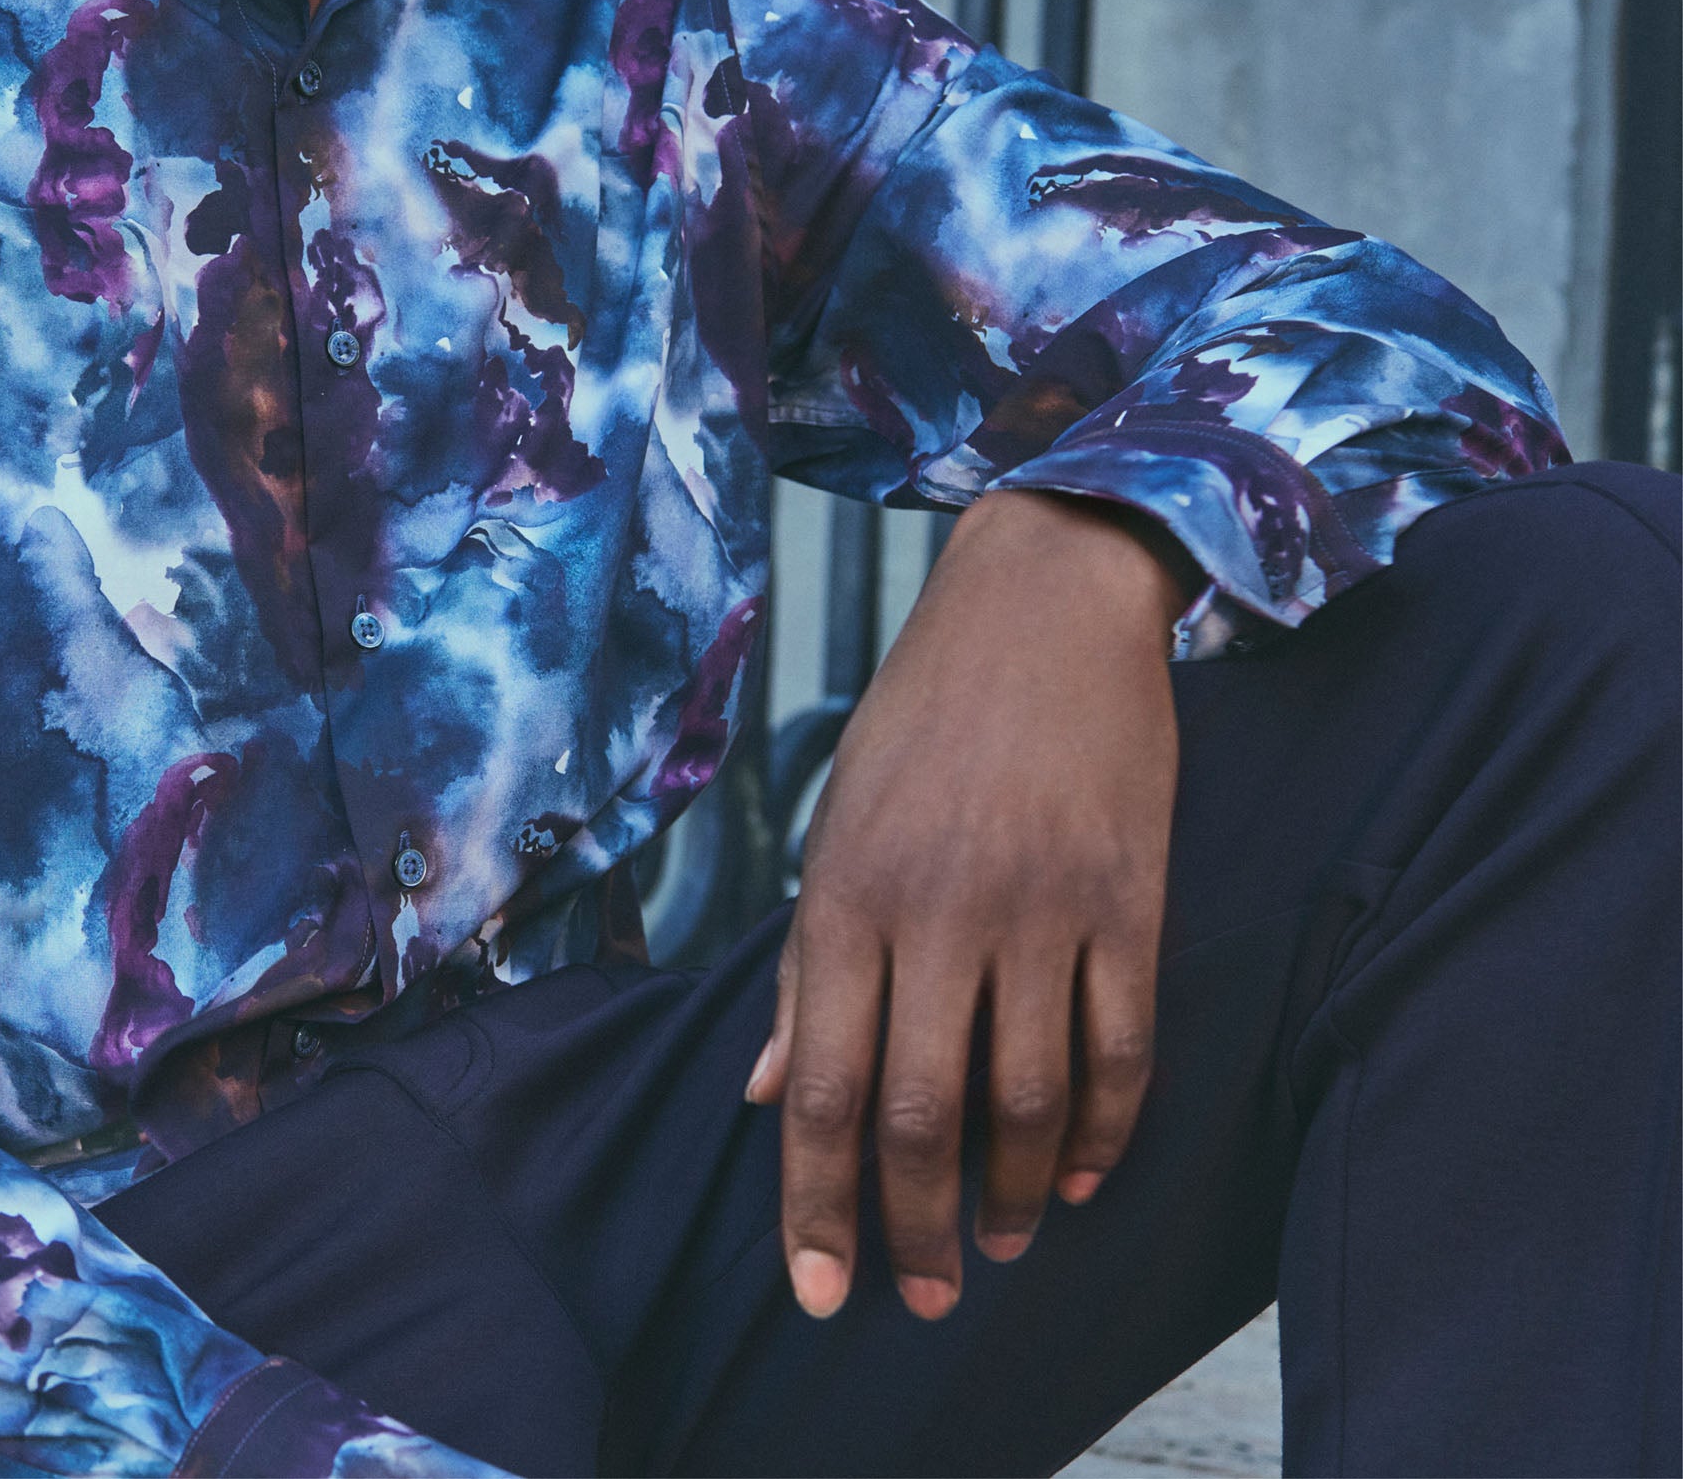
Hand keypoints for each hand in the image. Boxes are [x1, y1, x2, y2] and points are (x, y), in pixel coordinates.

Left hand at [746, 489, 1191, 1321]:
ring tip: (996, 1247)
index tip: (821, 1293)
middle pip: (920, 1112)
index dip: (816, 1201)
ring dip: (1009, 1196)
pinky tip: (1078, 1179)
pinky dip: (1102, 1133)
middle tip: (921, 1299)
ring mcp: (1042, 906)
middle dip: (913, 1227)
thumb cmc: (921, 718)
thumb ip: (805, 963)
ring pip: (1028, 1099)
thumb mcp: (836, 821)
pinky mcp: (1130, 899)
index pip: (823, 1083)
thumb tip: (769, 1094)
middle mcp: (939, 908)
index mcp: (849, 892)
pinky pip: (1123, 1049)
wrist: (1042, 601)